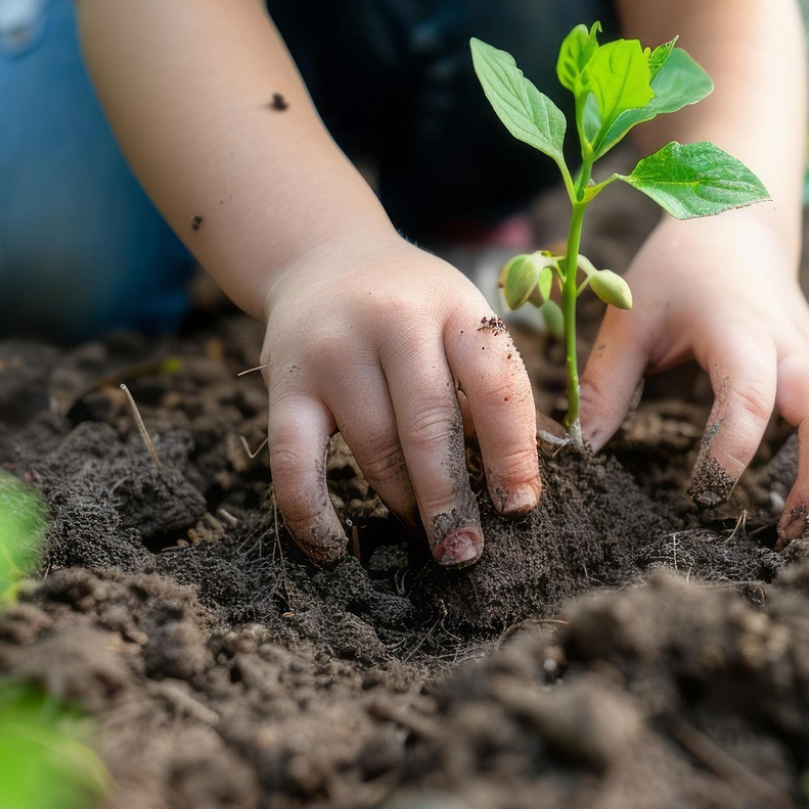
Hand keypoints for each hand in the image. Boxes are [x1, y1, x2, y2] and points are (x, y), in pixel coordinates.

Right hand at [258, 231, 541, 565]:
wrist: (325, 256)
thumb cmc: (416, 309)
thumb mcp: (463, 322)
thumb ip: (493, 391)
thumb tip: (523, 486)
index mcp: (455, 307)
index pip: (495, 384)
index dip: (512, 453)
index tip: (519, 508)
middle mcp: (394, 321)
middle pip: (429, 426)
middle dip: (451, 499)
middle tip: (466, 552)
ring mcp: (334, 350)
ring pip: (373, 448)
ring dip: (401, 504)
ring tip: (425, 538)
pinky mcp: (285, 380)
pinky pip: (294, 462)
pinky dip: (311, 513)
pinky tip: (334, 550)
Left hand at [578, 214, 808, 538]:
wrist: (737, 224)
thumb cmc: (679, 271)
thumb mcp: (631, 315)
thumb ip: (606, 382)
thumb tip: (581, 451)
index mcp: (738, 330)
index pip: (749, 392)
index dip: (733, 447)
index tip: (704, 495)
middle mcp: (793, 347)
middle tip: (795, 533)